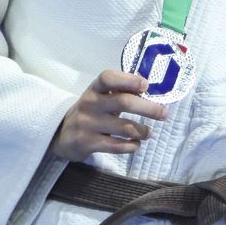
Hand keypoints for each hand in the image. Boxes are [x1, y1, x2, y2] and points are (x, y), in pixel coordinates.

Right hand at [47, 70, 169, 160]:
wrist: (62, 135)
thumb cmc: (91, 112)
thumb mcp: (100, 97)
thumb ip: (120, 92)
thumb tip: (150, 90)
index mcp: (94, 89)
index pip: (108, 78)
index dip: (129, 80)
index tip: (146, 86)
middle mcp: (90, 104)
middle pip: (124, 102)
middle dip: (149, 109)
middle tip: (163, 114)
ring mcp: (87, 124)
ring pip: (124, 127)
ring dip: (142, 131)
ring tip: (148, 133)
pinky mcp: (87, 143)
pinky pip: (117, 146)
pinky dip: (132, 146)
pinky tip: (136, 144)